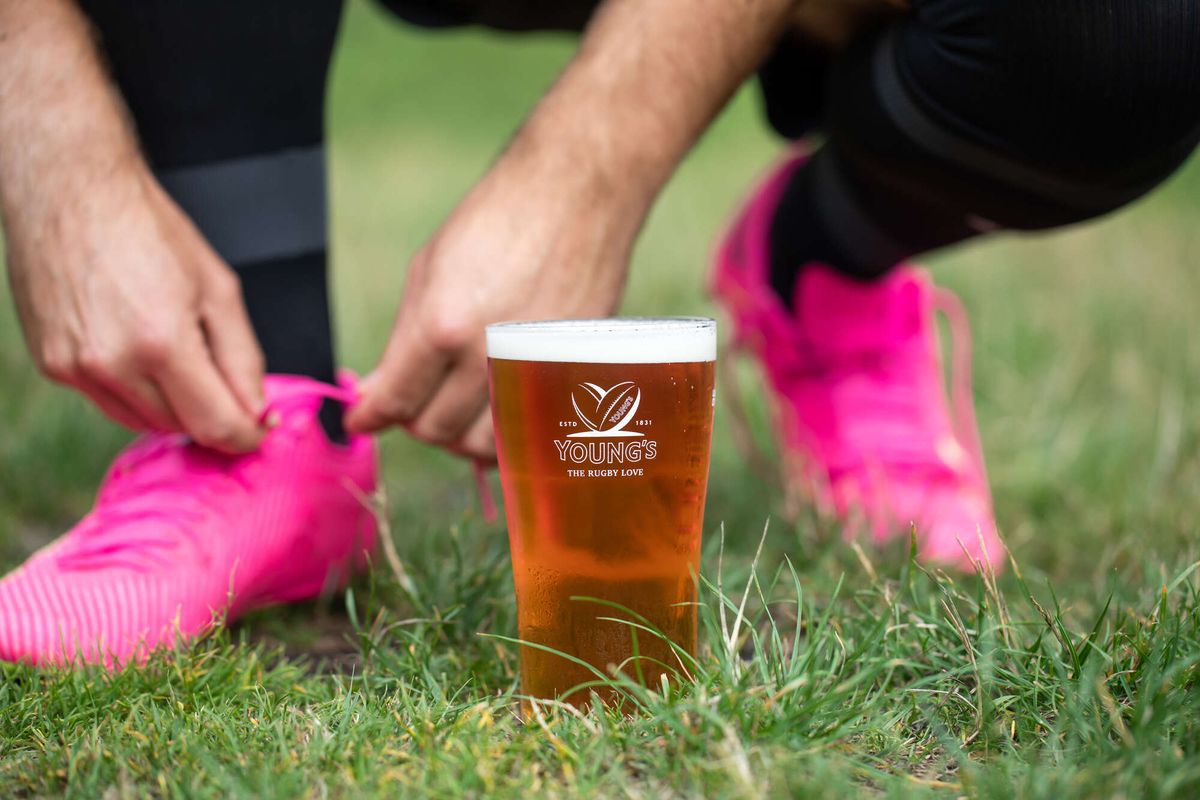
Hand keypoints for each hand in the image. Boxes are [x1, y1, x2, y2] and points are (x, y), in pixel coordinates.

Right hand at [5, 162, 266, 452]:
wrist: (69, 190)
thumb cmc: (148, 228)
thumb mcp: (218, 287)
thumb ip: (241, 356)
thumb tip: (254, 408)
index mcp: (161, 341)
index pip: (214, 423)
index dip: (245, 435)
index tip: (259, 429)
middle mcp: (113, 362)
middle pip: (178, 427)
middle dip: (208, 412)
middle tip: (220, 377)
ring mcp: (75, 368)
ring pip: (141, 421)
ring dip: (170, 404)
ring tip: (175, 351)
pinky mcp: (52, 365)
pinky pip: (107, 401)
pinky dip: (133, 389)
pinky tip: (136, 346)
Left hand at [345, 150, 639, 459]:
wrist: (578, 195)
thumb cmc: (499, 221)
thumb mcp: (429, 270)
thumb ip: (402, 343)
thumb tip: (377, 394)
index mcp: (443, 328)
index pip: (396, 402)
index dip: (371, 417)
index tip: (363, 420)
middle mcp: (488, 358)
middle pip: (436, 431)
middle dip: (416, 419)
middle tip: (416, 399)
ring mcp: (535, 370)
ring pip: (484, 444)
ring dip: (461, 434)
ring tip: (457, 404)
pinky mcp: (572, 374)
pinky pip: (529, 431)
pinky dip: (506, 430)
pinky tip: (497, 406)